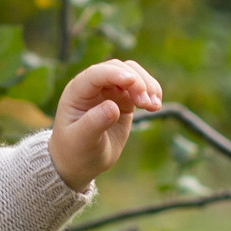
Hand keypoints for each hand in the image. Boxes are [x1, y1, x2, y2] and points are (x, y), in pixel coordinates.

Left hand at [49, 58, 162, 186]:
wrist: (79, 162)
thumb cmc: (75, 150)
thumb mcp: (81, 140)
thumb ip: (94, 123)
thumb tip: (113, 107)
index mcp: (77, 91)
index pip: (96, 74)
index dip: (114, 74)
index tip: (131, 81)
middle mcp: (94, 86)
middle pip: (119, 68)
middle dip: (136, 81)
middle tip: (146, 104)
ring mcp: (110, 91)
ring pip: (133, 73)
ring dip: (147, 85)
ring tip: (154, 106)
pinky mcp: (123, 99)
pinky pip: (141, 87)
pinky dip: (151, 93)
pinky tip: (155, 106)